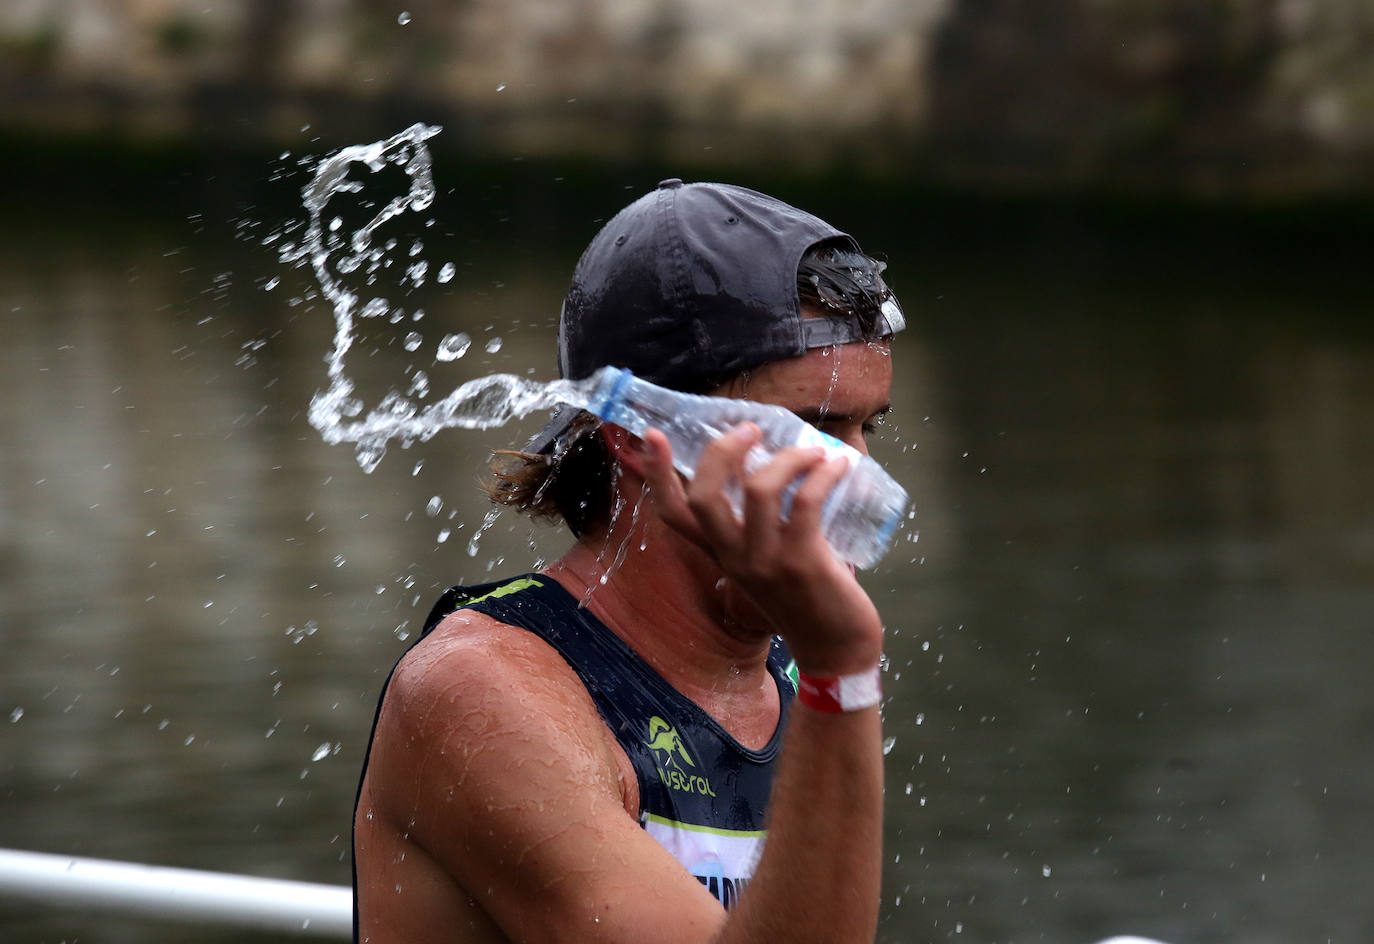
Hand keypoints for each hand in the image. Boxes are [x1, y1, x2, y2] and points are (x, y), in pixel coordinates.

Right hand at [639, 423, 883, 675]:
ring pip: (758, 489)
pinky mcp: (802, 563)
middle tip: (752, 430)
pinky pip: (805, 503)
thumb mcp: (768, 565)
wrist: (836, 652)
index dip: (658, 473)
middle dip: (724, 450)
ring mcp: (766, 562)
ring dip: (789, 458)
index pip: (674, 514)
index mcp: (721, 555)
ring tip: (814, 451)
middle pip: (705, 495)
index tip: (653, 435)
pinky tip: (838, 466)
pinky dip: (823, 476)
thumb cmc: (807, 601)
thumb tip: (777, 466)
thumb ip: (761, 528)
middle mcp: (734, 558)